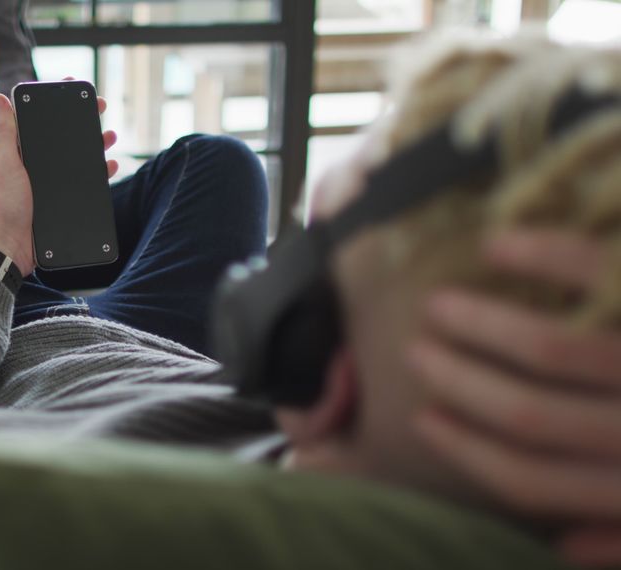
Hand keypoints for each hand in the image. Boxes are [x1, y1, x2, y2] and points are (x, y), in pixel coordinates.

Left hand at [0, 91, 118, 276]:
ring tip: (110, 136)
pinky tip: (108, 166)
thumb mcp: (3, 163)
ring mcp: (45, 185)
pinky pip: (81, 184)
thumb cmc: (1, 206)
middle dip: (83, 123)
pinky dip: (96, 174)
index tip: (74, 89)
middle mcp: (31, 166)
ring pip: (75, 160)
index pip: (38, 121)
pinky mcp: (57, 203)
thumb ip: (4, 132)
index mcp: (16, 153)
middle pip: (61, 139)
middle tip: (101, 108)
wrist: (8, 249)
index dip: (56, 104)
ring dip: (94, 146)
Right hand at [407, 230, 620, 567]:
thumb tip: (561, 548)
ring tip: (438, 305)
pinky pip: (602, 273)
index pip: (533, 480)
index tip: (424, 417)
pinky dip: (544, 255)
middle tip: (416, 350)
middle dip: (459, 381)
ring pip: (551, 349)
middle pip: (528, 414)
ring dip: (481, 326)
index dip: (467, 450)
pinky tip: (497, 245)